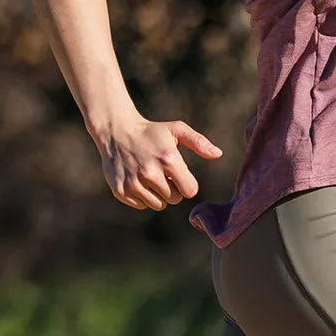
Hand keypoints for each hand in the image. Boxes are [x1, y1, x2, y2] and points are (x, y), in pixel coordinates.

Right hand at [93, 110, 221, 210]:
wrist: (116, 131)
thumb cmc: (151, 132)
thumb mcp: (176, 130)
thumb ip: (199, 142)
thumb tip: (218, 154)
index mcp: (169, 160)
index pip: (190, 191)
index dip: (186, 183)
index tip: (177, 173)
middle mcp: (151, 174)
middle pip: (174, 199)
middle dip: (171, 188)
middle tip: (161, 172)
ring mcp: (134, 183)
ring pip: (158, 205)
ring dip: (158, 194)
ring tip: (149, 175)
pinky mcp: (121, 191)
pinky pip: (142, 205)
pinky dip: (142, 196)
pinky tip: (136, 178)